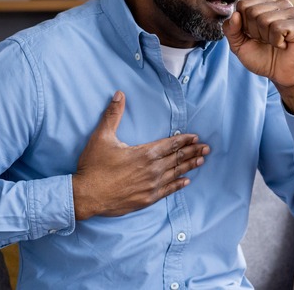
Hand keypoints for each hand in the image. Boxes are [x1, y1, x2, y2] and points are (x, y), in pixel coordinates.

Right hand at [72, 91, 209, 219]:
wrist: (86, 196)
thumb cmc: (93, 167)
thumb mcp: (101, 137)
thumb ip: (112, 115)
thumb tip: (119, 94)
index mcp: (145, 153)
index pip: (171, 144)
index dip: (184, 140)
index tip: (195, 137)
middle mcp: (152, 169)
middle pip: (177, 158)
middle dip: (193, 151)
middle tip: (207, 148)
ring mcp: (151, 186)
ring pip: (176, 173)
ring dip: (189, 166)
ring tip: (201, 160)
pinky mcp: (147, 199)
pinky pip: (168, 191)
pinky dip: (178, 185)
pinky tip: (186, 181)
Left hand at [223, 0, 293, 114]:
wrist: (281, 75)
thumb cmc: (262, 58)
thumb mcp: (239, 45)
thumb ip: (231, 30)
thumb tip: (235, 15)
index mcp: (265, 4)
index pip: (243, 5)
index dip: (243, 25)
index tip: (254, 36)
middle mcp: (280, 4)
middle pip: (252, 11)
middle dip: (255, 32)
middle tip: (266, 41)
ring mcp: (292, 12)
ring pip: (264, 19)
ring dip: (266, 38)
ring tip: (275, 43)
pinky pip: (278, 28)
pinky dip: (277, 42)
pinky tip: (284, 45)